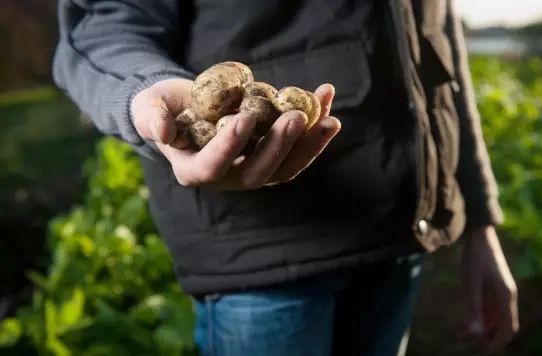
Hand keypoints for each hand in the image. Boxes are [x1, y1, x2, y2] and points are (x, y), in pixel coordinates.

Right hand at [131, 78, 340, 189]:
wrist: (185, 107)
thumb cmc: (162, 108)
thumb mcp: (149, 109)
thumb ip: (152, 119)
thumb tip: (165, 132)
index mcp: (193, 170)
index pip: (212, 167)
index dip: (229, 147)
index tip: (245, 119)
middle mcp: (227, 177)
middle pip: (258, 173)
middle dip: (280, 146)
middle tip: (296, 117)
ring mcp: (253, 168)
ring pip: (285, 167)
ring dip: (309, 144)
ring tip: (330, 118)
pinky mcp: (272, 155)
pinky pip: (297, 148)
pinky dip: (314, 127)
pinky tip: (326, 98)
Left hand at [460, 226, 518, 353]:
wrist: (478, 235)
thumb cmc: (475, 258)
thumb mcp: (470, 284)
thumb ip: (473, 309)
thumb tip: (475, 335)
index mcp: (507, 297)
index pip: (508, 329)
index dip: (496, 343)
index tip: (479, 350)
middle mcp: (507, 298)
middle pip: (502, 328)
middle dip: (486, 340)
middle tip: (465, 345)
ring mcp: (500, 294)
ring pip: (494, 321)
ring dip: (481, 332)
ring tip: (460, 338)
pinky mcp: (492, 290)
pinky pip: (489, 311)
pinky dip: (479, 321)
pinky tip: (464, 325)